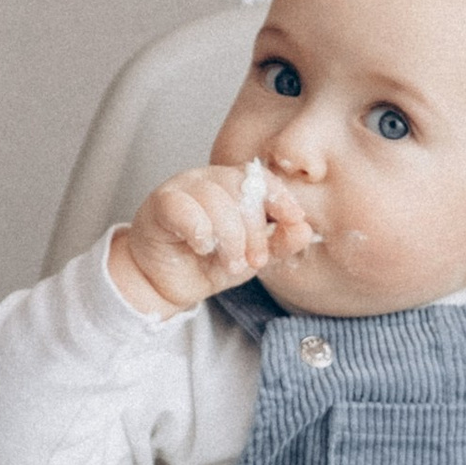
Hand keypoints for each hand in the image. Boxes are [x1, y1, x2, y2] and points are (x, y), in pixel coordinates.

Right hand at [111, 163, 313, 315]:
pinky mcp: (160, 203)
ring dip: (230, 238)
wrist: (166, 285)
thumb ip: (279, 243)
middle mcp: (208, 179)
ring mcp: (182, 187)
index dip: (280, 197)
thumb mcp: (252, 257)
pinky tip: (201, 247)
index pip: (262, 179)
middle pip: (241, 190)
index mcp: (233, 186)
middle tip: (254, 261)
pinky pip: (184, 207)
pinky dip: (199, 230)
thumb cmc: (208, 264)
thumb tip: (305, 229)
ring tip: (230, 263)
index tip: (295, 219)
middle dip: (255, 231)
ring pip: (216, 199)